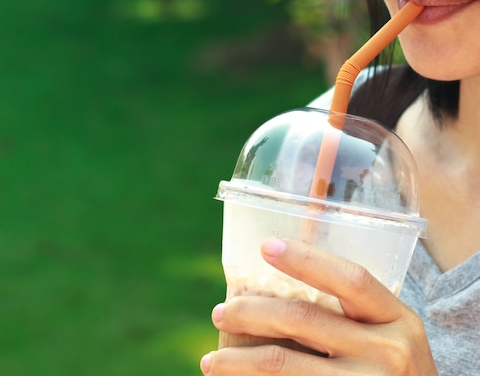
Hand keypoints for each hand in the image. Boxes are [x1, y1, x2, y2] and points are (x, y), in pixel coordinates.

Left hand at [200, 238, 437, 374]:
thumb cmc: (391, 373)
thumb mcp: (387, 336)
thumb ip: (350, 314)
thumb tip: (274, 289)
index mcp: (397, 319)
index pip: (350, 278)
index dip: (306, 259)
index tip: (265, 246)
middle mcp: (388, 351)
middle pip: (302, 318)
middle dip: (249, 312)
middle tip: (219, 313)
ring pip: (283, 362)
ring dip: (237, 360)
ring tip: (211, 361)